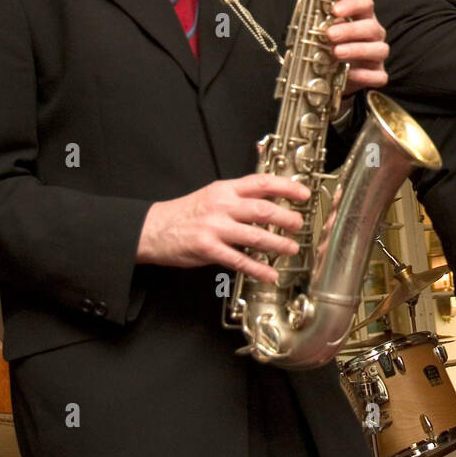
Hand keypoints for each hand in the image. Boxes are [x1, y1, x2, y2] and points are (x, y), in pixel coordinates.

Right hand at [138, 174, 310, 282]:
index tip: (303, 193)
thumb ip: (239, 198)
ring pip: (255, 235)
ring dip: (277, 243)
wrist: (152, 229)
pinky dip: (257, 268)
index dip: (285, 187)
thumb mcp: (212, 195)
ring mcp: (215, 227)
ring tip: (291, 249)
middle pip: (262, 209)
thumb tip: (270, 202)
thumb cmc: (185, 213)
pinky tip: (269, 273)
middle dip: (286, 218)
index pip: (261, 183)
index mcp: (225, 189)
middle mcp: (222, 206)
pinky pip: (238, 260)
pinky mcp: (208, 249)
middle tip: (300, 225)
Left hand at [328, 0, 387, 93]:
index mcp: (362, 17)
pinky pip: (378, 76)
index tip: (335, 10)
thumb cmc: (333, 44)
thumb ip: (314, 7)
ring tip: (337, 53)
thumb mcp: (322, 25)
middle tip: (330, 34)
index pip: (365, 3)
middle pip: (371, 26)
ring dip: (357, 50)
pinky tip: (349, 73)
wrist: (337, 74)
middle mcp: (373, 33)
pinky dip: (364, 75)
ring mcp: (377, 54)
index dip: (352, 4)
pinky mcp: (377, 74)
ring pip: (379, 49)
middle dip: (350, 30)